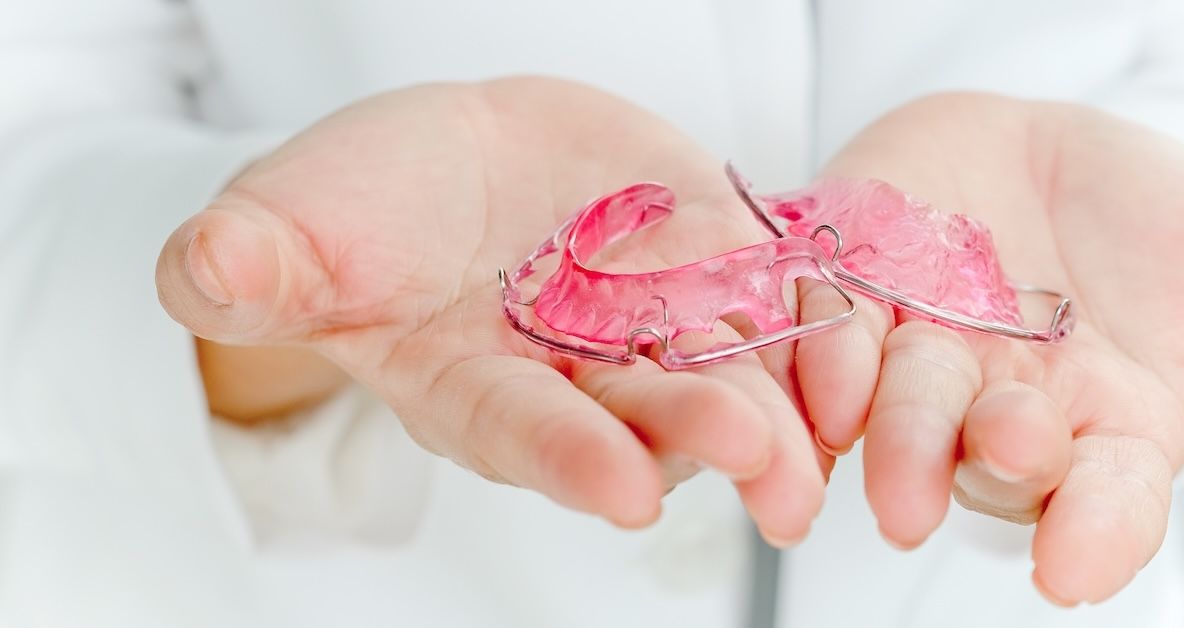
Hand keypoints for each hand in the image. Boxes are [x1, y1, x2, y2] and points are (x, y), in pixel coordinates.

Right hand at [156, 77, 827, 541]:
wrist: (448, 165)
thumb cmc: (355, 212)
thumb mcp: (287, 226)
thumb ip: (257, 261)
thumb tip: (204, 268)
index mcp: (476, 386)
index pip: (524, 432)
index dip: (570, 458)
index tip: (622, 489)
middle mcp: (575, 374)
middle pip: (647, 418)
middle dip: (701, 440)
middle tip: (760, 468)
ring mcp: (650, 319)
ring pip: (727, 369)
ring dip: (783, 400)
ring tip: (830, 427)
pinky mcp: (705, 256)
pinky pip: (771, 292)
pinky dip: (814, 314)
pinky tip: (862, 332)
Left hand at [793, 93, 1183, 603]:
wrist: (1057, 149)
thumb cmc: (1150, 225)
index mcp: (1106, 418)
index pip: (1103, 495)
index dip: (1091, 534)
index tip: (1067, 573)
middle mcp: (1000, 398)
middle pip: (976, 448)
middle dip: (972, 460)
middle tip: (991, 446)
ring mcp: (921, 341)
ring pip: (894, 395)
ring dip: (888, 422)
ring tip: (870, 426)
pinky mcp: (855, 281)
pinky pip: (828, 320)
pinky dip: (820, 349)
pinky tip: (825, 370)